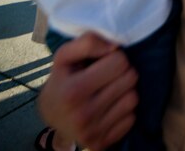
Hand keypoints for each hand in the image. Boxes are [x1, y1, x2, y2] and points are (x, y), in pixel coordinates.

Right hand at [37, 33, 137, 149]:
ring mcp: (94, 132)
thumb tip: (115, 46)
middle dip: (122, 72)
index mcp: (74, 91)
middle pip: (130, 79)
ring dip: (125, 90)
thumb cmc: (61, 81)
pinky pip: (131, 118)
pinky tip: (110, 107)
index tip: (103, 62)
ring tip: (109, 90)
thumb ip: (87, 42)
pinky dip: (124, 110)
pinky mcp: (102, 144)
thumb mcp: (64, 57)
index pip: (120, 62)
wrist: (51, 117)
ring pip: (134, 98)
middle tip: (107, 75)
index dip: (114, 57)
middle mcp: (84, 114)